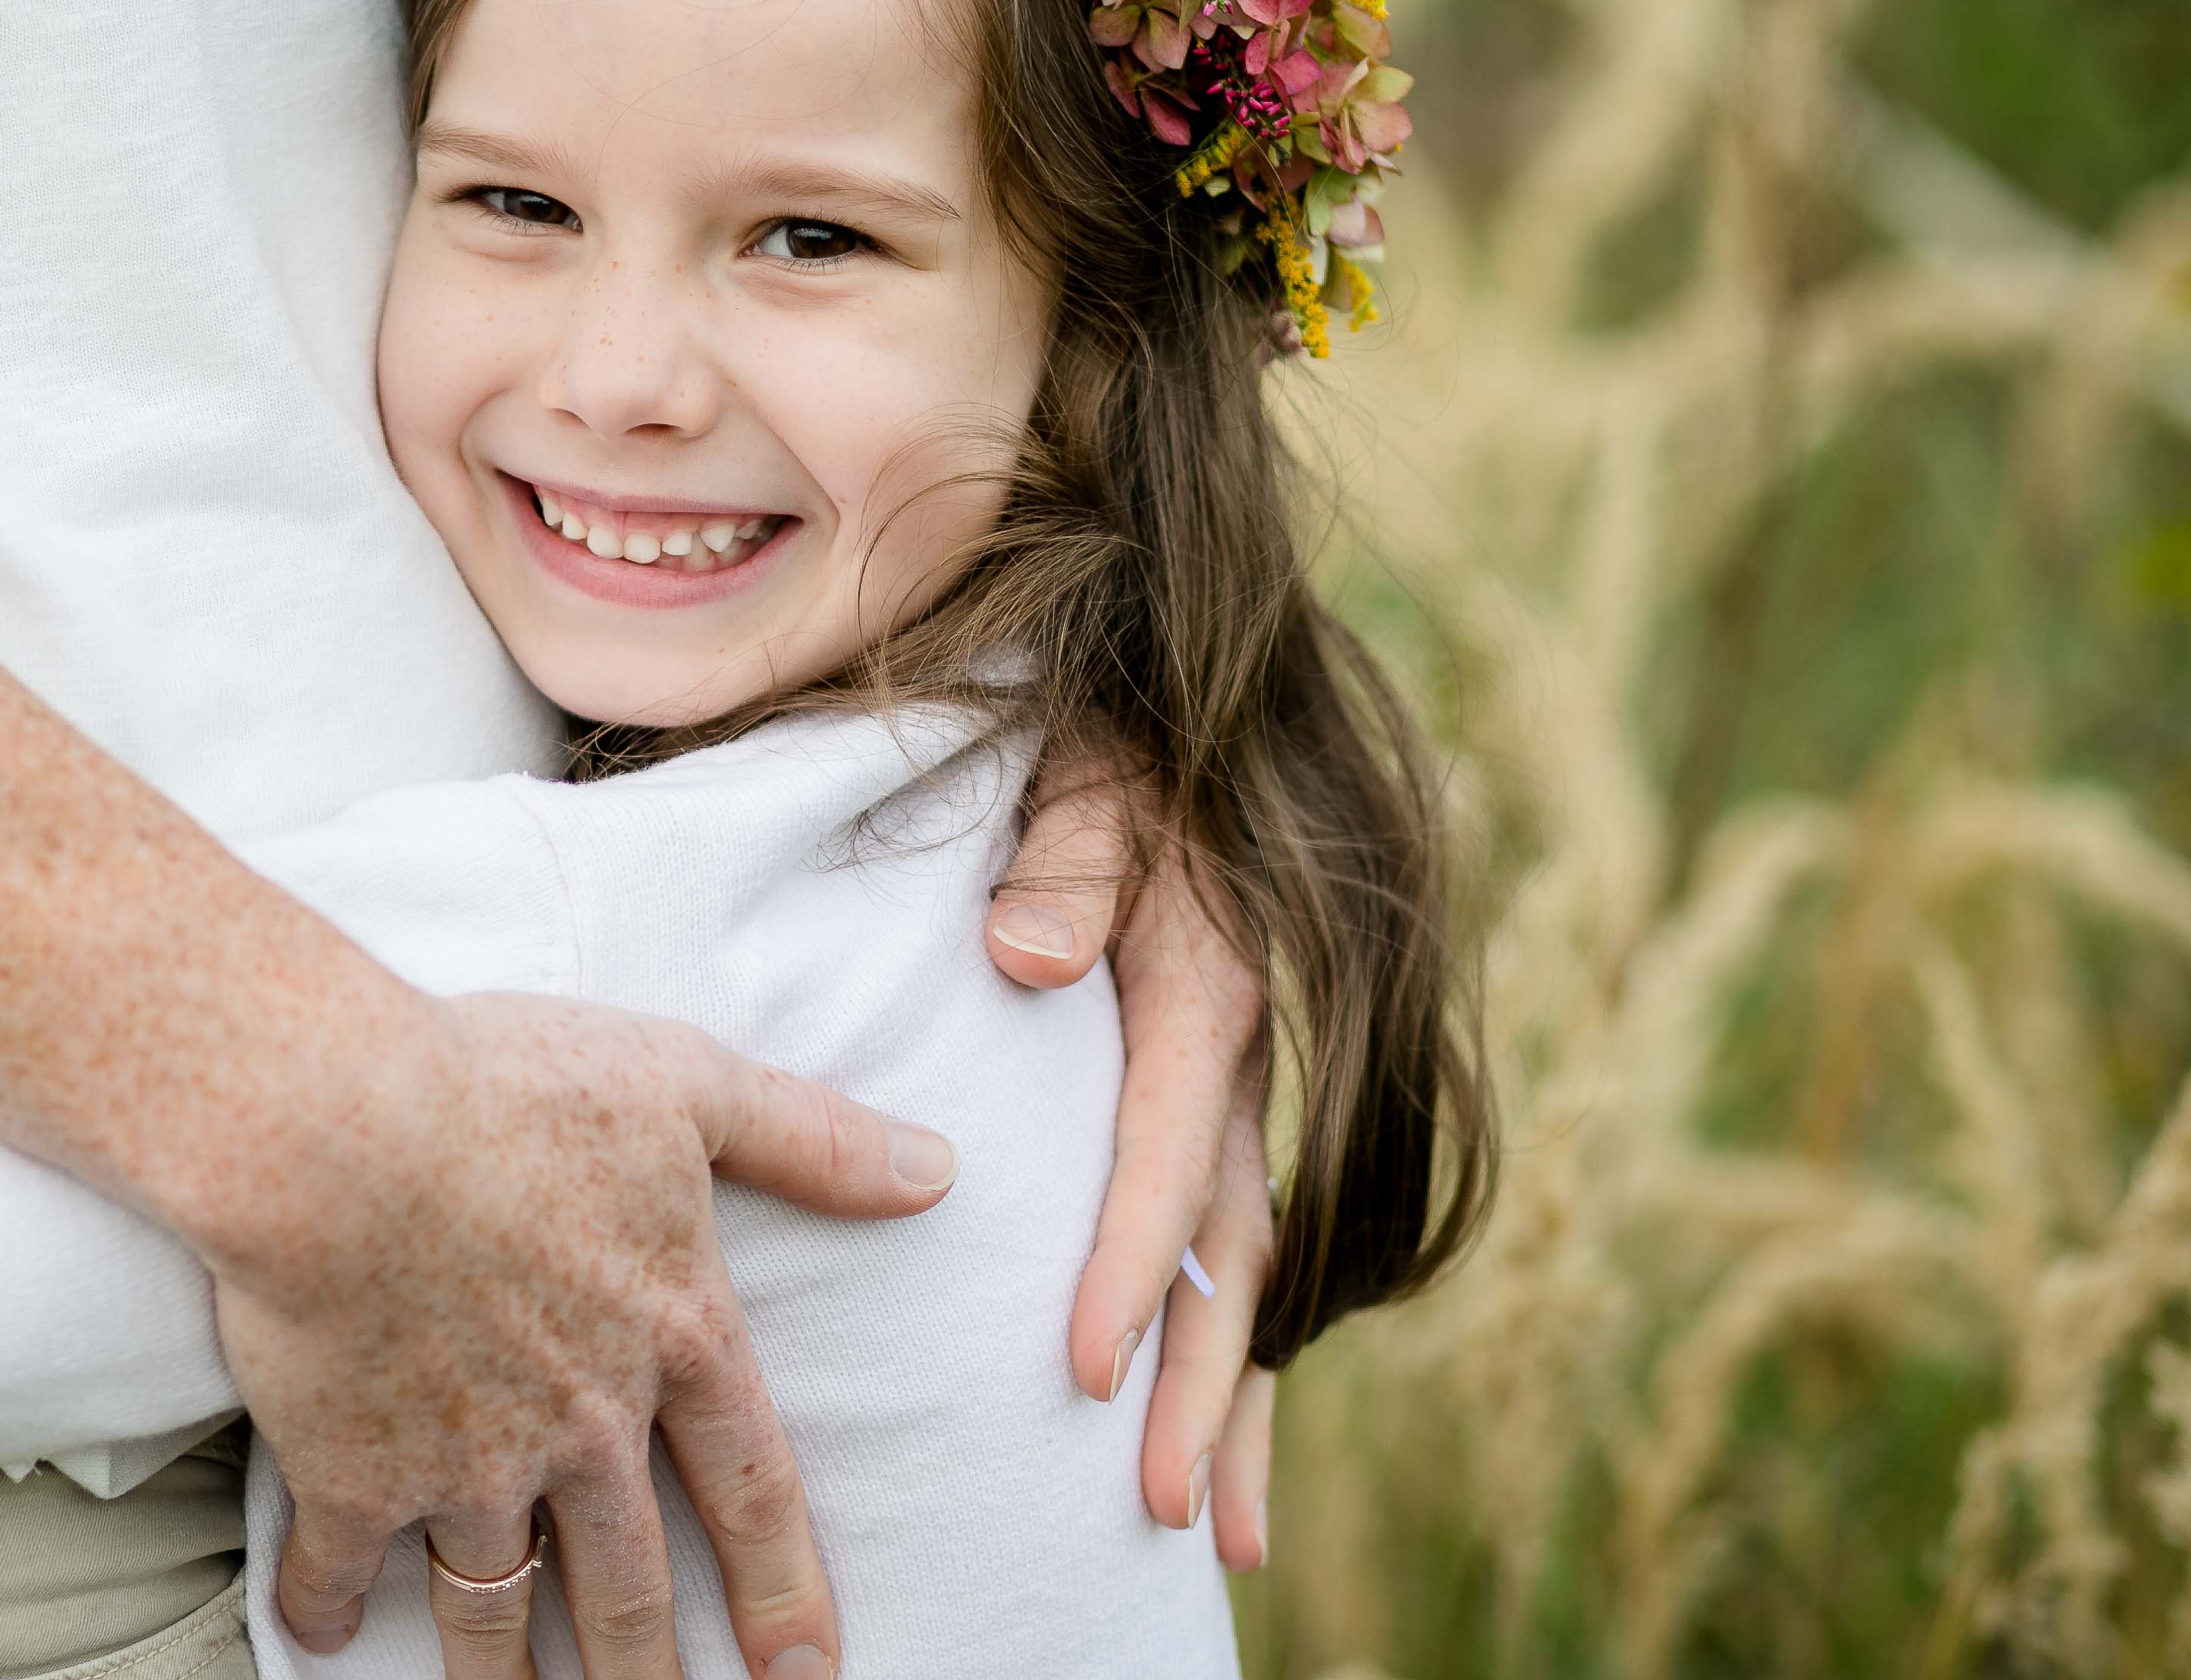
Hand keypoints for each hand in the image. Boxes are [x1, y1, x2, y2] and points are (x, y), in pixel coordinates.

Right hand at [215, 993, 954, 1679]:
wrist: (337, 1126)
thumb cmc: (507, 1087)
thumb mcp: (684, 1081)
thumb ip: (806, 1135)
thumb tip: (933, 1167)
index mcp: (670, 1337)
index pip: (752, 1489)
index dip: (785, 1587)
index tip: (805, 1670)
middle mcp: (582, 1425)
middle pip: (630, 1582)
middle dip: (649, 1670)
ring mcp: (467, 1462)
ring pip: (497, 1604)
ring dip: (506, 1672)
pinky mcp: (353, 1473)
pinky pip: (344, 1568)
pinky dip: (327, 1607)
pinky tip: (321, 1633)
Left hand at [985, 752, 1277, 1569]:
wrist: (1166, 728)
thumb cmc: (1107, 758)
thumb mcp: (1086, 783)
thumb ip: (1061, 866)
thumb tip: (1019, 958)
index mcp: (1205, 997)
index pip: (1165, 1158)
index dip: (1128, 1269)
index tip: (1081, 1370)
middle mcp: (1237, 1068)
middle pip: (1226, 1254)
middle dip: (1194, 1388)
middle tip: (1154, 1507)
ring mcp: (1235, 1101)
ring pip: (1247, 1279)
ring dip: (1228, 1408)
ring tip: (1209, 1536)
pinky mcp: (1214, 1116)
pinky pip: (1229, 1254)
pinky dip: (1226, 1355)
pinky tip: (1204, 1447)